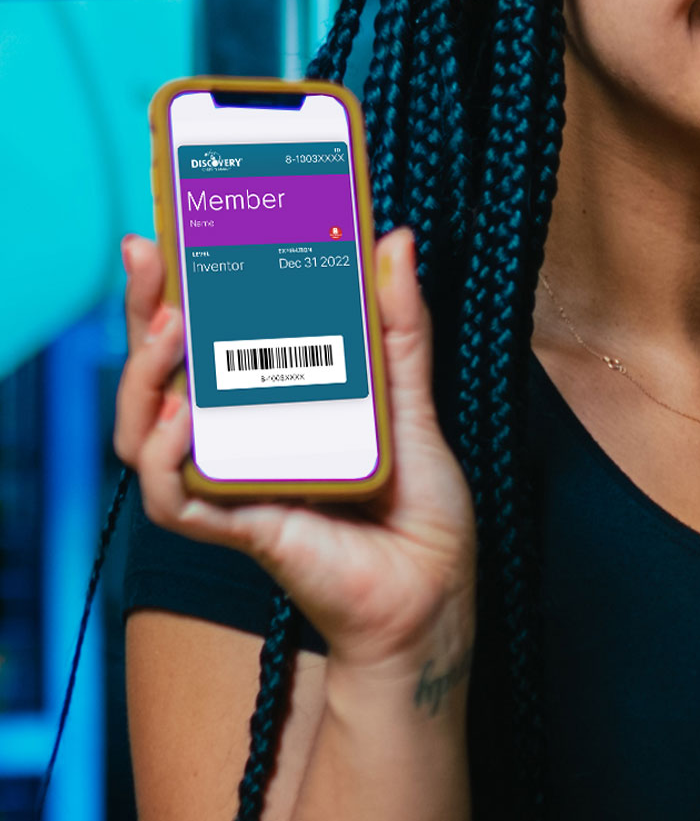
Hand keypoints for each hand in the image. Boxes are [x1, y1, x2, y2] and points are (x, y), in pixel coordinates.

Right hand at [115, 228, 476, 673]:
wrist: (435, 588)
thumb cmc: (419, 507)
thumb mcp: (411, 398)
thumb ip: (398, 325)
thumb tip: (395, 239)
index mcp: (270, 407)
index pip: (203, 341)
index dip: (173, 290)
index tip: (168, 232)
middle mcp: (237, 442)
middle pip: (159, 373)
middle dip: (143, 312)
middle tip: (151, 254)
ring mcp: (230, 485)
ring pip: (143, 429)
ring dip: (146, 375)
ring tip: (175, 328)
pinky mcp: (236, 527)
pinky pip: (171, 495)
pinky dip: (164, 456)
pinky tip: (182, 418)